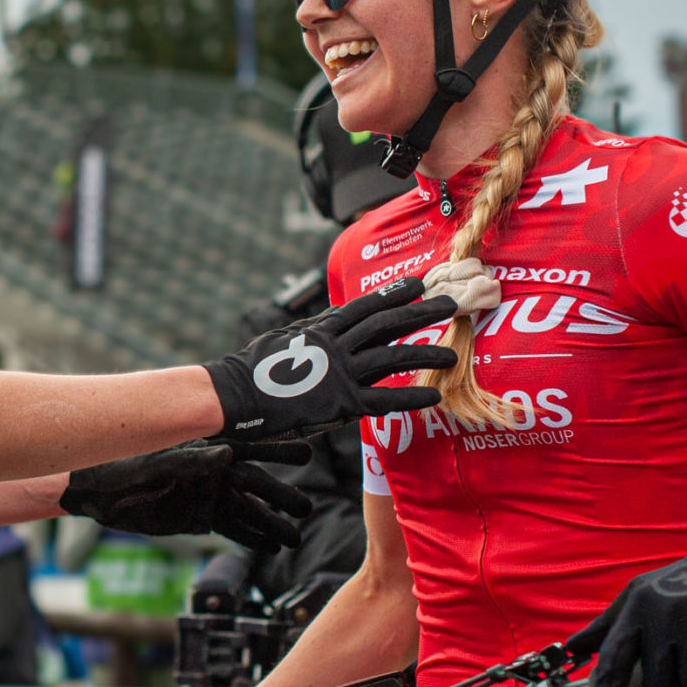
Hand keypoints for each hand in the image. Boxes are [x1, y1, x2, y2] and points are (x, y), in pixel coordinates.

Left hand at [59, 441, 312, 552]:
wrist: (98, 493)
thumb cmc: (123, 468)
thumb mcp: (157, 464)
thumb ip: (192, 461)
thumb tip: (229, 453)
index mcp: (206, 450)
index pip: (249, 448)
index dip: (277, 449)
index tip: (306, 452)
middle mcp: (213, 472)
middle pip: (254, 484)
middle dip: (281, 496)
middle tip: (307, 509)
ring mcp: (208, 495)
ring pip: (247, 510)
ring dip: (270, 523)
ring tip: (296, 538)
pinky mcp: (199, 517)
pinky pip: (230, 528)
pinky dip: (250, 538)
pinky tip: (271, 549)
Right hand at [202, 278, 456, 442]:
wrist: (234, 395)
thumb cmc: (252, 370)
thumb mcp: (283, 340)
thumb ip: (312, 333)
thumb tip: (329, 323)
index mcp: (321, 328)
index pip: (365, 306)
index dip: (394, 294)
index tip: (418, 284)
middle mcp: (335, 345)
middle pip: (386, 323)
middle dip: (421, 312)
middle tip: (450, 305)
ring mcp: (339, 372)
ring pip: (391, 356)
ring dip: (425, 352)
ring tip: (452, 354)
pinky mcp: (341, 402)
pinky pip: (384, 398)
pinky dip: (411, 396)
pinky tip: (434, 395)